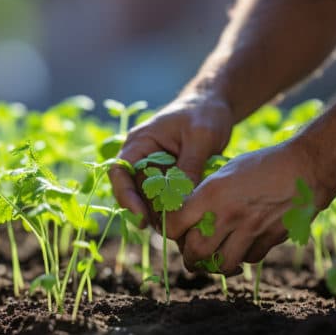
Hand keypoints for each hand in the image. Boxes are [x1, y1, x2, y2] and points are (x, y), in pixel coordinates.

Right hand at [108, 93, 233, 225]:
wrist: (215, 105)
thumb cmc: (205, 113)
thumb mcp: (201, 137)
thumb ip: (189, 166)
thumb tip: (181, 200)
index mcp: (140, 142)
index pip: (120, 171)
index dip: (125, 195)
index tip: (140, 215)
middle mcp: (142, 156)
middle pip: (133, 190)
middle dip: (145, 212)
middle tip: (166, 229)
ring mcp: (155, 168)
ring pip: (149, 198)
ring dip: (159, 214)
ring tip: (178, 228)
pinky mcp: (168, 177)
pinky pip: (164, 197)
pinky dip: (172, 209)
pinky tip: (186, 220)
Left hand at [164, 139, 335, 274]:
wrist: (306, 166)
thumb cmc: (263, 164)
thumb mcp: (227, 171)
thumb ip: (207, 195)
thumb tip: (189, 217)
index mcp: (212, 193)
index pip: (176, 224)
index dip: (171, 231)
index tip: (175, 230)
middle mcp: (229, 214)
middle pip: (196, 252)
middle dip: (189, 257)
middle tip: (191, 255)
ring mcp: (251, 229)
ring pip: (222, 264)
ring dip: (214, 265)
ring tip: (213, 260)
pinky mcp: (271, 239)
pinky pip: (249, 258)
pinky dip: (242, 257)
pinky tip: (242, 246)